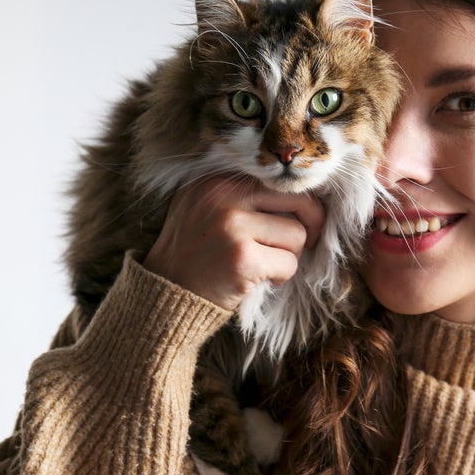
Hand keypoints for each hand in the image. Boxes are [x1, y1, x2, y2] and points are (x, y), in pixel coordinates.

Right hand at [142, 176, 324, 310]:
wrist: (163, 294)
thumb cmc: (193, 255)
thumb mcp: (203, 208)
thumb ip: (240, 196)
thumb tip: (298, 194)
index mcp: (216, 181)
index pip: (277, 181)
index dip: (299, 202)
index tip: (302, 219)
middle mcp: (224, 196)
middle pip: (297, 200)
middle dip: (312, 223)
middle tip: (310, 240)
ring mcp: (233, 226)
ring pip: (297, 236)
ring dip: (290, 256)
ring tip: (266, 265)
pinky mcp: (242, 258)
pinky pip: (289, 264)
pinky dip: (281, 276)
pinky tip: (259, 280)